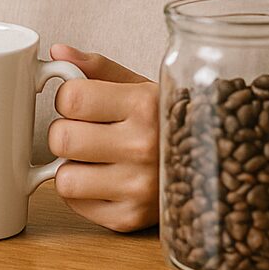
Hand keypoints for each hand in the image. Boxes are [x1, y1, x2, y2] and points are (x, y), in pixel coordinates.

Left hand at [47, 44, 159, 233]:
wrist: (211, 164)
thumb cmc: (166, 121)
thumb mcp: (141, 86)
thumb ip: (98, 67)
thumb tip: (57, 51)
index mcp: (145, 105)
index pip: (71, 98)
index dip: (68, 97)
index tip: (82, 101)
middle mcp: (144, 147)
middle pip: (61, 138)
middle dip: (66, 131)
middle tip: (86, 129)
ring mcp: (138, 187)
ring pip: (63, 177)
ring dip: (71, 165)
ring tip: (95, 156)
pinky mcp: (129, 218)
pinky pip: (74, 203)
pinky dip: (81, 190)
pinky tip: (103, 178)